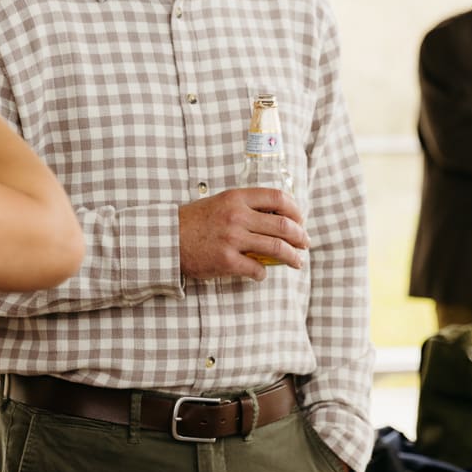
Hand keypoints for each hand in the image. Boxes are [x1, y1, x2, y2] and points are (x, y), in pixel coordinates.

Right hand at [179, 187, 307, 279]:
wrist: (166, 238)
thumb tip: (277, 218)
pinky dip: (263, 273)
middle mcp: (237, 216)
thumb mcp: (220, 203)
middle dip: (301, 237)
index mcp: (237, 198)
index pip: (278, 197)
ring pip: (276, 248)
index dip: (295, 209)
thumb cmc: (194, 221)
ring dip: (293, 257)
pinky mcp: (226, 261)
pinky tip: (261, 274)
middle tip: (305, 244)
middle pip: (283, 225)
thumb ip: (245, 207)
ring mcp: (232, 239)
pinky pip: (256, 269)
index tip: (300, 220)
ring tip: (297, 262)